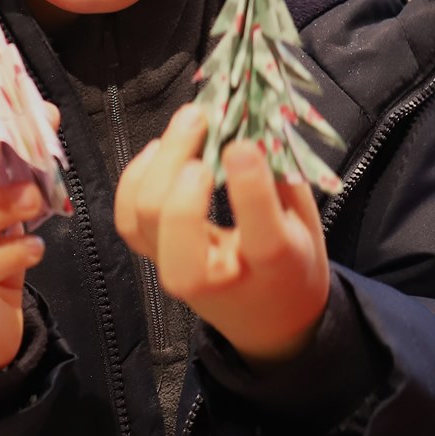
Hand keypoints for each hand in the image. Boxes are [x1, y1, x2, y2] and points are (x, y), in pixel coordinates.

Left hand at [116, 105, 330, 363]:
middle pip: (175, 220)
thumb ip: (284, 174)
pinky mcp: (154, 259)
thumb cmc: (293, 260)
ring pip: (142, 214)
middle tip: (201, 117)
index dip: (248, 186)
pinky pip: (127, 217)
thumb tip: (256, 117)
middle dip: (180, 161)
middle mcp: (215, 275)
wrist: (269, 318)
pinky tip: (157, 150)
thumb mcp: (306, 220)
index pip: (259, 234)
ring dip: (158, 161)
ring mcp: (175, 269)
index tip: (242, 145)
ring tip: (187, 124)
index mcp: (271, 267)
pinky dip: (135, 177)